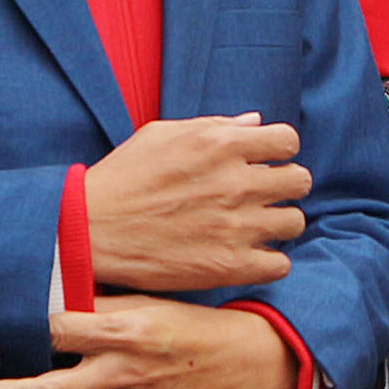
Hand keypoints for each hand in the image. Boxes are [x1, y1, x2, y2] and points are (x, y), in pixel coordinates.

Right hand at [84, 112, 310, 291]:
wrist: (89, 230)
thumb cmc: (124, 177)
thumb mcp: (163, 134)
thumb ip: (215, 126)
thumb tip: (255, 122)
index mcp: (221, 145)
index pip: (288, 141)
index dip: (279, 151)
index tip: (264, 162)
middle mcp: (235, 183)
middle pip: (299, 180)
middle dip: (284, 185)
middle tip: (263, 195)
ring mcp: (234, 227)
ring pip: (294, 222)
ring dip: (279, 223)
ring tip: (256, 226)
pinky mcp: (227, 266)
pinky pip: (280, 264)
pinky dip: (269, 261)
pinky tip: (249, 254)